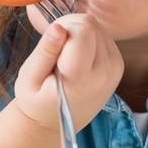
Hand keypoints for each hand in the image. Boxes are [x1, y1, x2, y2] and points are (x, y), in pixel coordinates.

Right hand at [13, 13, 123, 131]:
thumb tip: (58, 27)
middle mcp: (105, 73)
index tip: (51, 46)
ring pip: (98, 27)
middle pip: (91, 25)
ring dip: (78, 34)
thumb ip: (45, 51)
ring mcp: (115, 68)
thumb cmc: (36, 100)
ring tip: (64, 56)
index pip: (83, 30)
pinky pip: (103, 36)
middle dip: (70, 28)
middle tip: (56, 50)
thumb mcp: (29, 78)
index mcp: (82, 78)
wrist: (55, 121)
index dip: (63, 28)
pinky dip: (87, 40)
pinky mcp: (118, 65)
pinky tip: (76, 57)